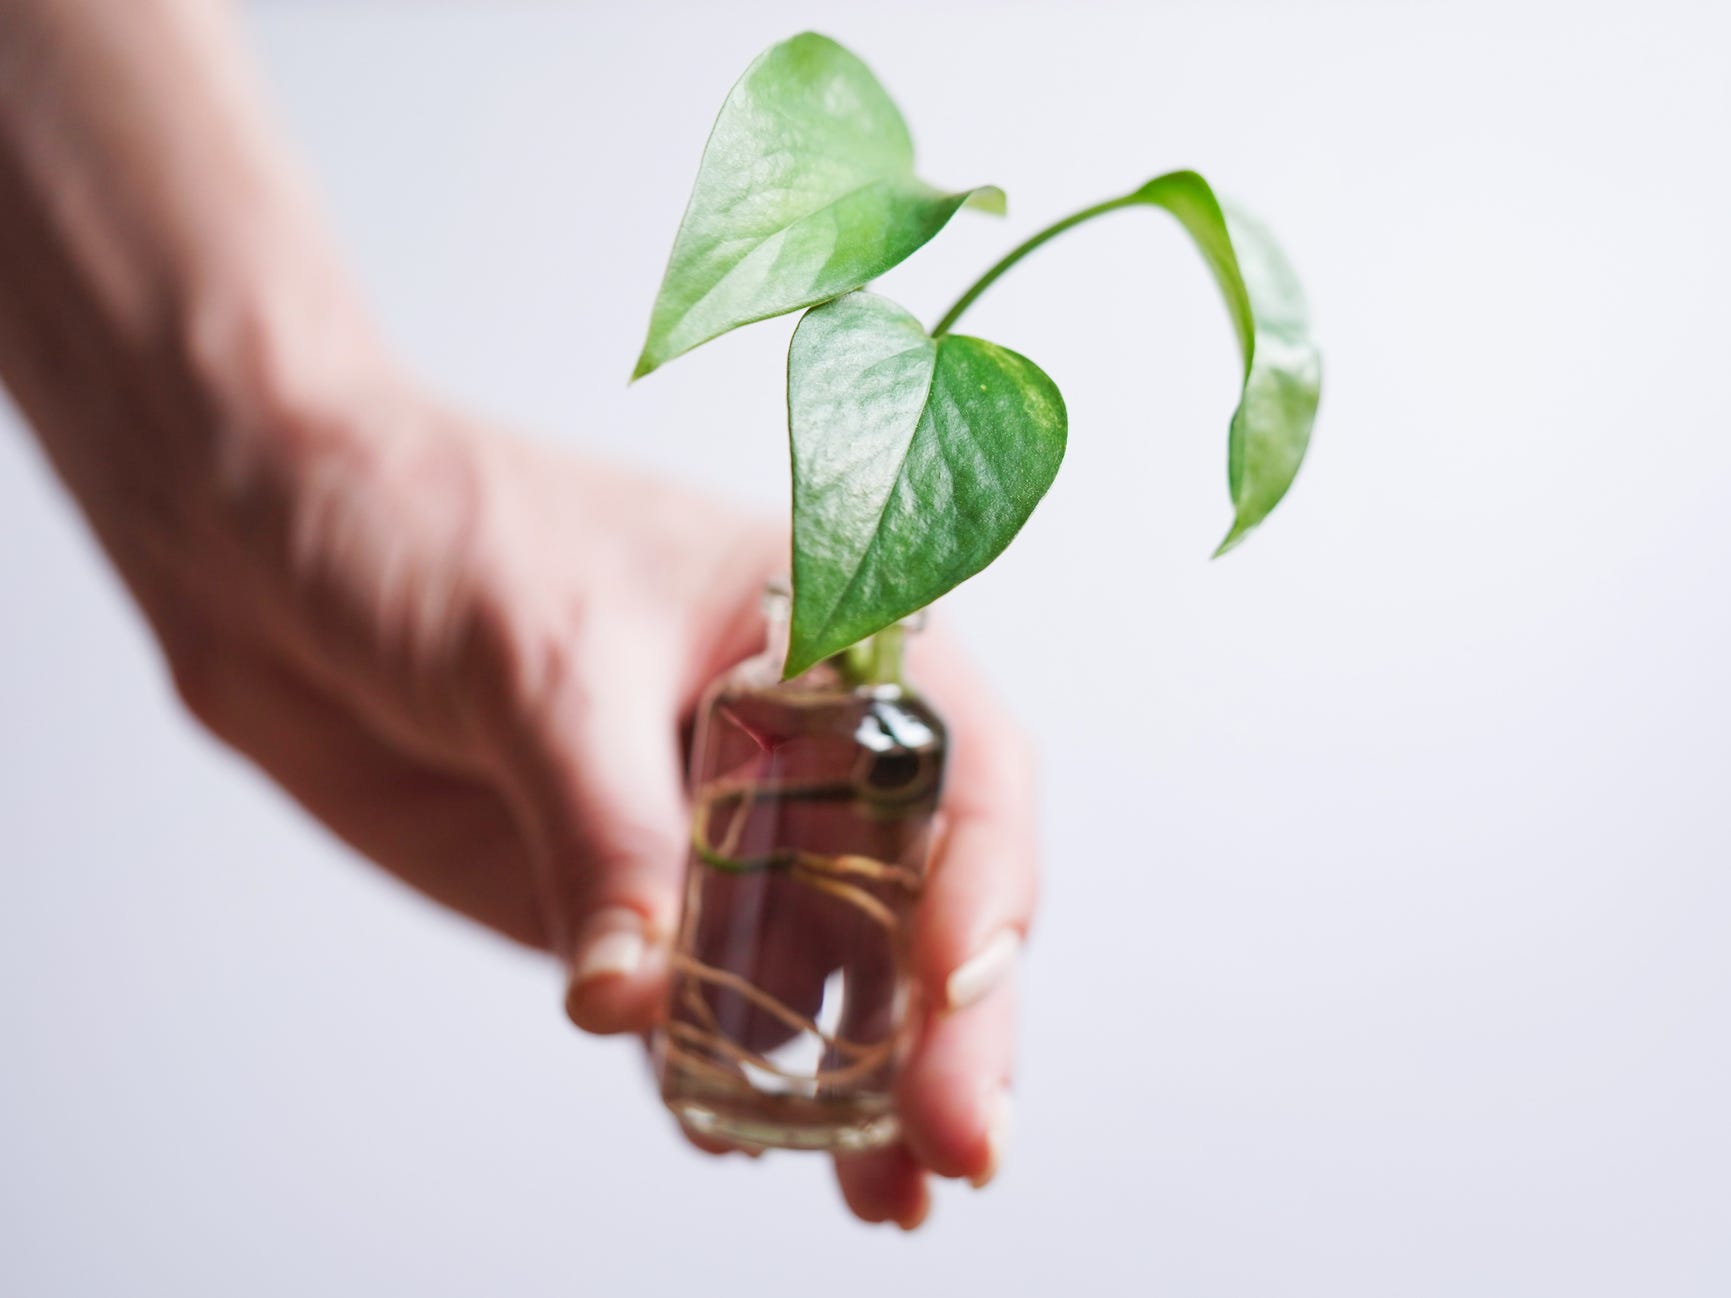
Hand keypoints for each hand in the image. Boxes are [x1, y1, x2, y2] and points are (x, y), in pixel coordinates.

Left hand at [143, 379, 1037, 1226]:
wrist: (273, 551)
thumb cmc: (434, 524)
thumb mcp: (540, 660)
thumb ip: (604, 828)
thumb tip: (635, 994)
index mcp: (829, 625)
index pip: (960, 763)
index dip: (983, 881)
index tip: (957, 990)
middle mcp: (802, 737)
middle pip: (919, 894)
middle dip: (950, 1026)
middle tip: (956, 1146)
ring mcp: (721, 826)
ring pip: (828, 970)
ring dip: (861, 1084)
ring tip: (885, 1193)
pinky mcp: (630, 894)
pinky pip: (700, 1007)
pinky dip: (724, 1079)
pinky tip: (739, 1141)